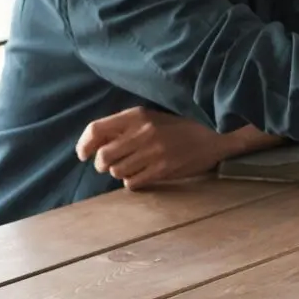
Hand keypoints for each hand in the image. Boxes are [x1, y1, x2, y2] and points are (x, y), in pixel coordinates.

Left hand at [75, 107, 232, 189]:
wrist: (215, 139)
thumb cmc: (179, 129)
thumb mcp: (152, 119)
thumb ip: (125, 127)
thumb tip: (94, 145)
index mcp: (138, 115)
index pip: (96, 129)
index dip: (84, 144)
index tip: (83, 155)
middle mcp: (143, 132)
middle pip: (104, 156)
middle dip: (102, 165)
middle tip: (111, 165)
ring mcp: (154, 152)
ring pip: (117, 172)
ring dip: (121, 173)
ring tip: (134, 168)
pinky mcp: (164, 169)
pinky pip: (133, 182)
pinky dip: (134, 182)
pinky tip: (144, 176)